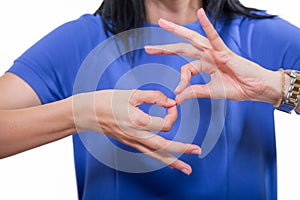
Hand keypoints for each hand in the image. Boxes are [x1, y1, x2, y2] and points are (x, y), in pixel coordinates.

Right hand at [72, 89, 200, 174]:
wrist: (89, 113)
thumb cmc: (109, 100)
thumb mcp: (132, 94)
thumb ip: (154, 96)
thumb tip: (171, 102)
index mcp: (138, 122)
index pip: (165, 123)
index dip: (173, 113)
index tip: (171, 104)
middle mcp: (137, 136)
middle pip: (164, 146)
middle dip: (182, 149)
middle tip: (197, 151)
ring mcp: (133, 142)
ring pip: (157, 156)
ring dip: (173, 162)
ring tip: (187, 169)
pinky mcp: (131, 144)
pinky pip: (149, 154)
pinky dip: (161, 159)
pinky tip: (169, 163)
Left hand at [145, 8, 281, 104]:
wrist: (256, 89)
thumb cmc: (238, 88)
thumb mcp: (210, 91)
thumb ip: (193, 92)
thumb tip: (176, 97)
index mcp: (204, 65)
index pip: (185, 69)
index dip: (180, 80)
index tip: (178, 92)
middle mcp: (207, 56)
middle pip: (182, 49)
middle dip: (165, 48)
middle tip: (148, 48)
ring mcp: (215, 52)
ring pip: (193, 39)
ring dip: (177, 30)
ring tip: (163, 23)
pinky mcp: (225, 51)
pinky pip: (214, 37)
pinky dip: (207, 26)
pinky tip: (200, 13)